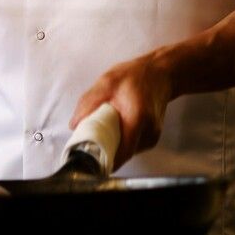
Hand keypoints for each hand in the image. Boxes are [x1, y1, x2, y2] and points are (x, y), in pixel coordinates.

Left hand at [69, 52, 172, 167]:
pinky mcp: (152, 136)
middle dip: (105, 152)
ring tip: (102, 133)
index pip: (123, 152)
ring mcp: (153, 136)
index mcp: (137, 118)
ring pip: (128, 152)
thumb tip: (74, 125)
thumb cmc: (135, 76)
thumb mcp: (106, 83)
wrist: (160, 73)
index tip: (91, 161)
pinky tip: (115, 130)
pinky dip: (122, 141)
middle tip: (90, 145)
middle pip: (124, 154)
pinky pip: (133, 146)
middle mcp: (149, 131)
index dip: (106, 160)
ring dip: (114, 146)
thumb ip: (89, 103)